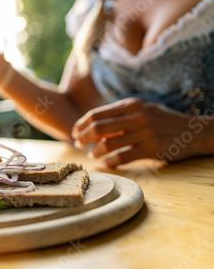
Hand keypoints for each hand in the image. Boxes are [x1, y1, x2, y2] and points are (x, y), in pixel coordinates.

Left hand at [72, 98, 201, 166]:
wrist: (194, 130)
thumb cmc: (162, 121)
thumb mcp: (142, 110)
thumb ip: (120, 114)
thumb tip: (92, 124)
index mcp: (131, 104)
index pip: (96, 114)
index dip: (81, 125)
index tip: (75, 133)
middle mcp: (136, 116)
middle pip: (98, 128)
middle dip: (83, 138)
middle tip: (78, 144)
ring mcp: (144, 133)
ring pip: (108, 144)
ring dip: (96, 152)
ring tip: (93, 155)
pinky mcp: (152, 149)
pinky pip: (123, 157)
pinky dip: (110, 162)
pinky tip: (105, 164)